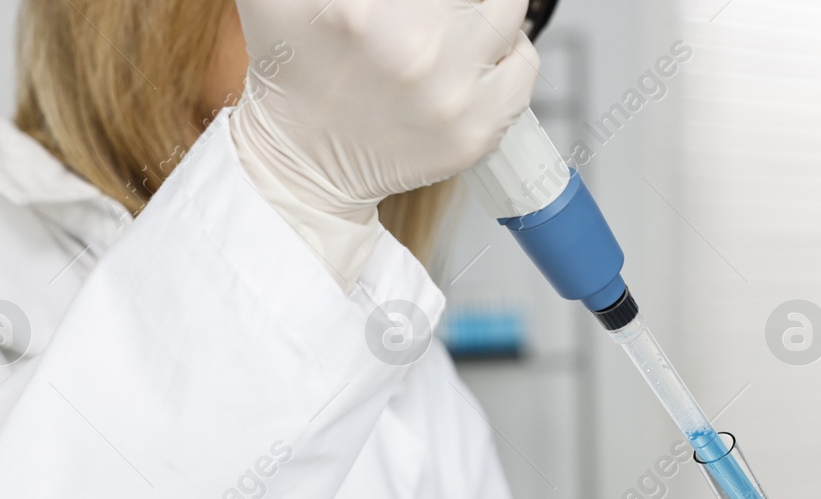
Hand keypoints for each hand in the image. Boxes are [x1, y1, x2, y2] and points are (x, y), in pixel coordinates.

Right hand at [232, 0, 537, 222]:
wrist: (302, 160)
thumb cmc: (294, 66)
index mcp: (360, 8)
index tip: (421, 3)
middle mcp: (413, 47)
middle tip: (435, 10)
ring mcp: (451, 93)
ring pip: (510, 5)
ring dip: (487, 4)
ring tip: (454, 17)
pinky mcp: (476, 130)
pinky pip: (525, 62)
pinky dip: (507, 51)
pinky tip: (470, 56)